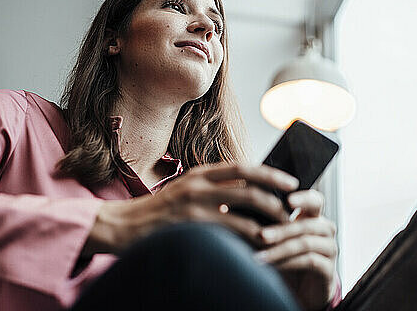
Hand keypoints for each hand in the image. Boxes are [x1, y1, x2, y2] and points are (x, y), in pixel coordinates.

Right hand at [85, 163, 298, 254]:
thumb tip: (246, 193)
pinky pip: (229, 235)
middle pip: (250, 188)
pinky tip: (257, 249)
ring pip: (244, 214)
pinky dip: (247, 242)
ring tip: (280, 234)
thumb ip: (212, 188)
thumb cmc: (159, 210)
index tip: (291, 181)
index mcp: (200, 173)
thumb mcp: (185, 189)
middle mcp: (199, 185)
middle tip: (292, 212)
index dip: (270, 173)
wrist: (124, 224)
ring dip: (267, 225)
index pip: (243, 167)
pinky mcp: (191, 228)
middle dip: (276, 200)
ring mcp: (195, 207)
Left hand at [254, 190, 337, 310]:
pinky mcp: (329, 270)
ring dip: (279, 249)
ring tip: (259, 255)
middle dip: (281, 228)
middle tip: (260, 235)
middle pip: (307, 223)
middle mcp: (325, 230)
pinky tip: (273, 267)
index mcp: (313, 217)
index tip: (287, 200)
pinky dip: (288, 263)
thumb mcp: (273, 238)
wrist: (300, 290)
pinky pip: (309, 261)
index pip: (314, 200)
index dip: (303, 198)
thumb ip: (260, 222)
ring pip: (305, 242)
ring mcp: (329, 249)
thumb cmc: (284, 258)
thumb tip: (229, 208)